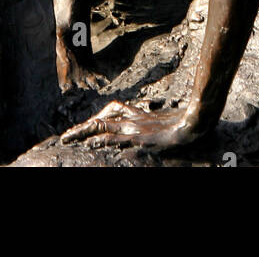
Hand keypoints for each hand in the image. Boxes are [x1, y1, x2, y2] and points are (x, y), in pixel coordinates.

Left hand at [62, 101, 199, 150]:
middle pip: (100, 120)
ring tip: (67, 140)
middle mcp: (132, 119)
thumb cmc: (183, 121)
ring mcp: (135, 128)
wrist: (194, 121)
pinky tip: (91, 145)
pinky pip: (116, 139)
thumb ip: (152, 121)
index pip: (111, 112)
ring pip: (102, 127)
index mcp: (138, 115)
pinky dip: (102, 141)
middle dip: (81, 129)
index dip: (96, 119)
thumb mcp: (164, 121)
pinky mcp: (140, 138)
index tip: (83, 128)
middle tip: (64, 138)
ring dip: (83, 134)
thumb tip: (146, 124)